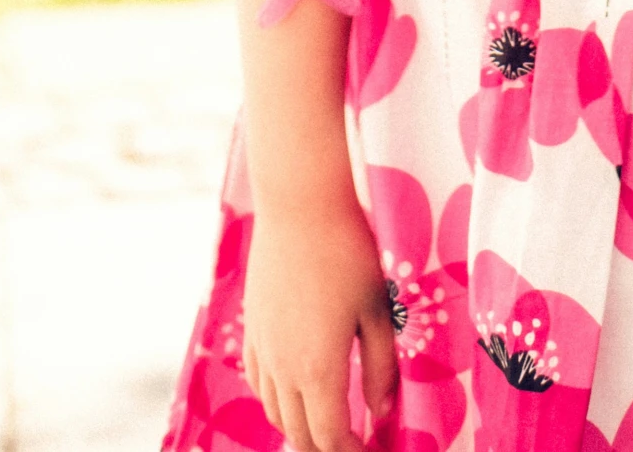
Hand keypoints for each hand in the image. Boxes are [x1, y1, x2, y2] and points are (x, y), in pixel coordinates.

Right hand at [243, 194, 396, 451]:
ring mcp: (262, 349)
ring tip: (329, 421)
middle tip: (354, 441)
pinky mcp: (251, 329)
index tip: (370, 448)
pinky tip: (297, 389)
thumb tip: (380, 412)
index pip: (330, 438)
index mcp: (317, 369)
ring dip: (300, 427)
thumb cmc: (348, 252)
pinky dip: (277, 400)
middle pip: (298, 434)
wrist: (299, 205)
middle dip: (326, 447)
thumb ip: (380, 367)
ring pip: (274, 412)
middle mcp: (282, 368)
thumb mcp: (377, 310)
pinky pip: (259, 383)